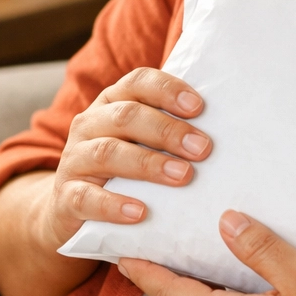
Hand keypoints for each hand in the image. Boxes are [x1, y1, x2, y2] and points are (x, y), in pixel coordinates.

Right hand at [41, 67, 212, 248]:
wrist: (71, 210)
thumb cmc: (123, 170)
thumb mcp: (141, 143)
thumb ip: (171, 129)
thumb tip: (230, 126)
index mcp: (112, 103)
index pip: (138, 82)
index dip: (167, 90)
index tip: (199, 107)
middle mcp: (90, 124)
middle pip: (127, 116)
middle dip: (167, 130)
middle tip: (203, 149)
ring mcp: (74, 159)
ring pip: (107, 153)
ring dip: (148, 164)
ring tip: (183, 177)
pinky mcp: (65, 197)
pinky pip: (86, 198)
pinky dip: (114, 205)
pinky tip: (140, 212)